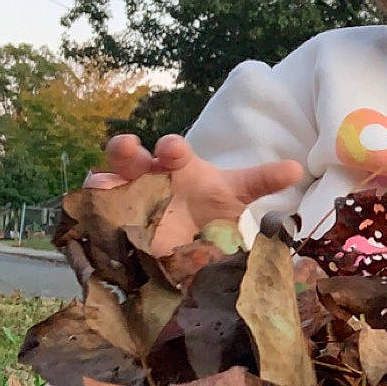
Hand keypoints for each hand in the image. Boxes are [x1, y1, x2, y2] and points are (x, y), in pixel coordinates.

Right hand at [86, 133, 302, 255]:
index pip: (173, 150)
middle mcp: (148, 173)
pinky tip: (90, 211)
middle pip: (132, 154)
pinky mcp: (109, 213)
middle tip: (133, 152)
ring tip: (103, 182)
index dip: (171, 147)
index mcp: (178, 166)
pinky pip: (93, 206)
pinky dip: (90, 206)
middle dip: (129, 151)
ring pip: (106, 175)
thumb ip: (261, 181)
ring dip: (103, 175)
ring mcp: (124, 193)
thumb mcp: (234, 195)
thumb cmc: (206, 208)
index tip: (172, 150)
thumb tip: (297, 168)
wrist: (183, 237)